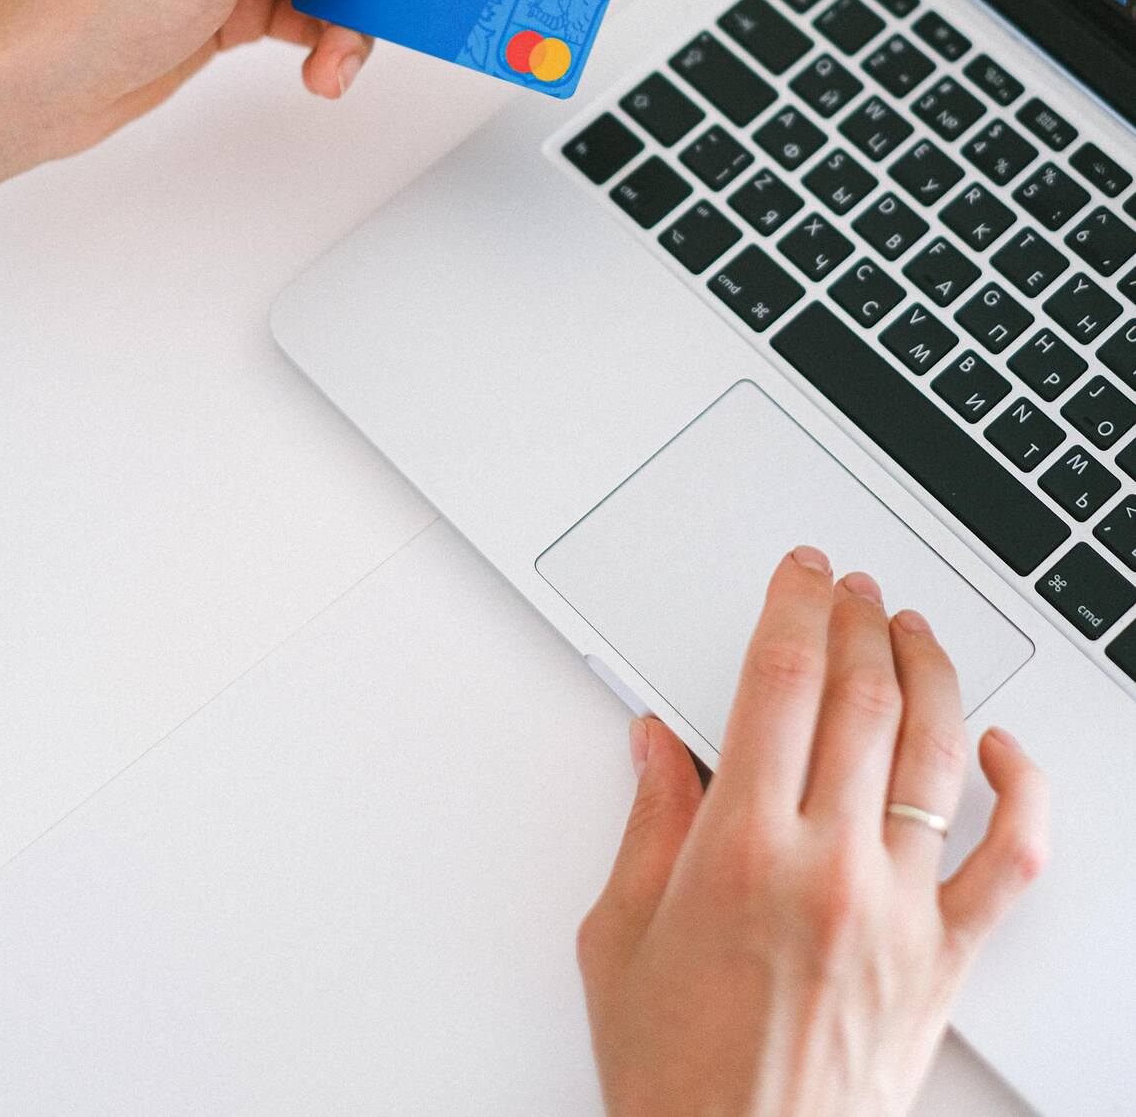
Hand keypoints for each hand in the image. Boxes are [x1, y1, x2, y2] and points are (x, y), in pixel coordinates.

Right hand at [579, 548, 1048, 1116]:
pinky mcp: (945, 958)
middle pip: (861, 695)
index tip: (799, 574)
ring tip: (912, 629)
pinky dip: (1019, 790)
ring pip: (934, 751)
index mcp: (740, 851)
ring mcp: (898, 910)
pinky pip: (1009, 859)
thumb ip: (646, 825)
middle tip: (850, 586)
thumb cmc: (679, 1076)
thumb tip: (657, 745)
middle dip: (857, 618)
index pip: (781, 680)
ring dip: (927, 669)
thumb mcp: (620, 939)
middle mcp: (828, 866)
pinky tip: (1000, 747)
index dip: (794, 606)